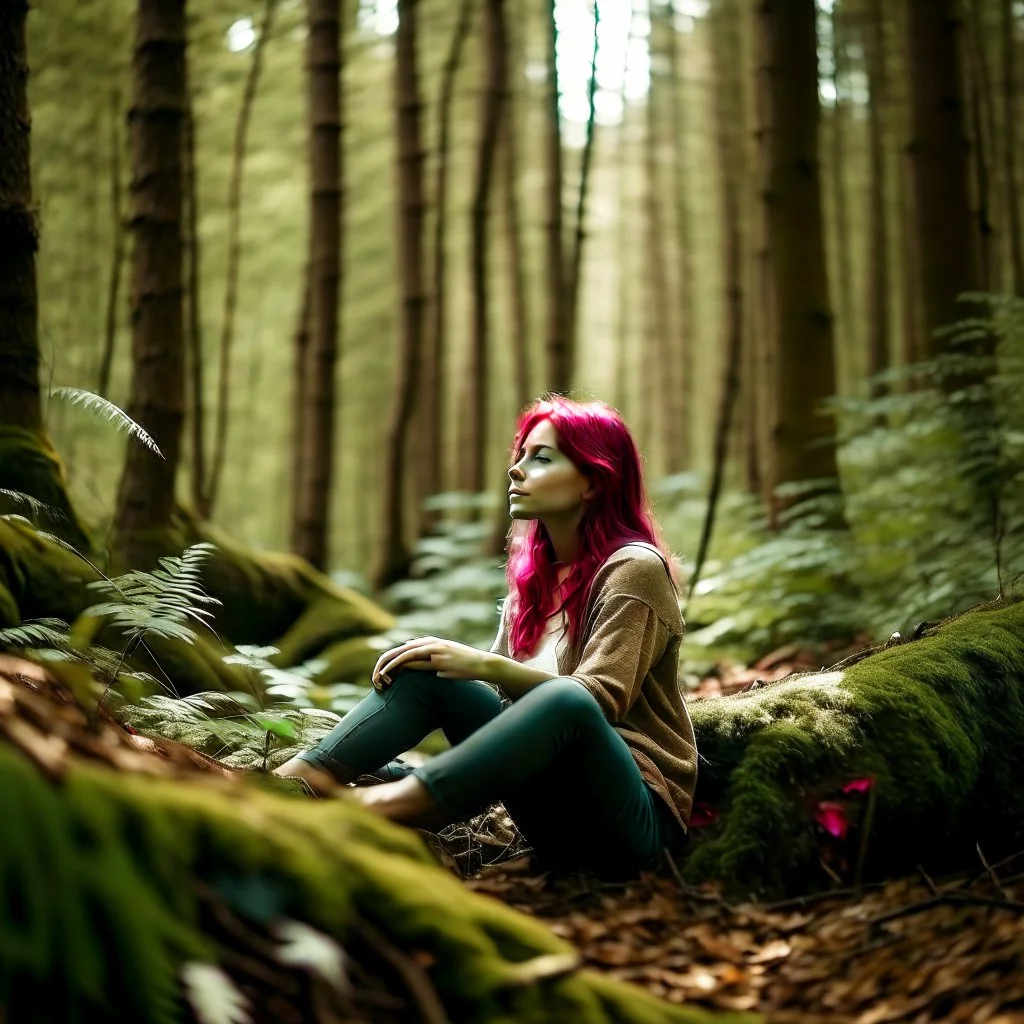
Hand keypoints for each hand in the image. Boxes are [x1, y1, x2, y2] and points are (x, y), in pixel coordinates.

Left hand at [372, 637, 487, 689]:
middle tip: (374, 676)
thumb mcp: (445, 663)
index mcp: (430, 643)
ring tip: (378, 676)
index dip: (390, 661)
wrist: (482, 664)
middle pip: (399, 650)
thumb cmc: (464, 666)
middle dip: (384, 662)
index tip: (381, 675)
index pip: (403, 650)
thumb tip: (417, 672)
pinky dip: (399, 666)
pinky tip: (389, 673)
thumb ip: (431, 663)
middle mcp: (430, 643)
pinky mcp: (437, 658)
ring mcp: (433, 649)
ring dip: (388, 665)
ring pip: (403, 654)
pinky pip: (413, 660)